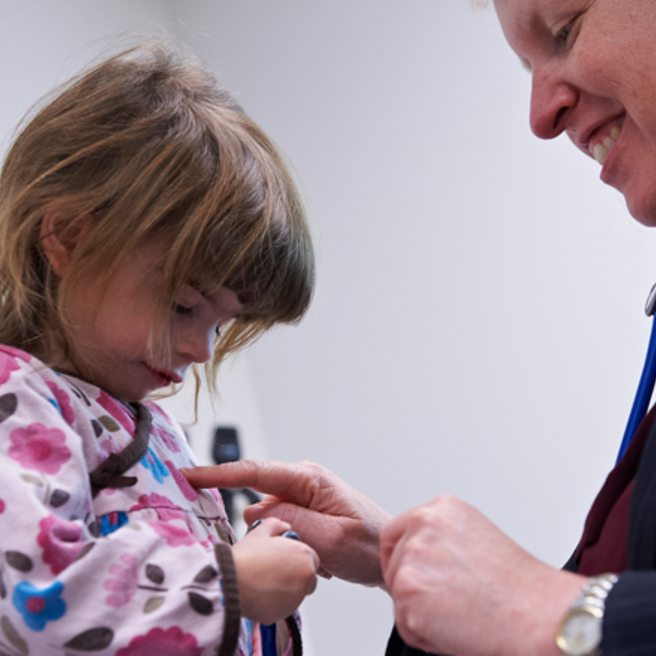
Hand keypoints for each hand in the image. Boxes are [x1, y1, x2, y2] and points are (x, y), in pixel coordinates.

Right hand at [184, 460, 390, 585]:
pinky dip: (286, 543)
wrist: (388, 556)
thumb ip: (289, 522)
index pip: (254, 471)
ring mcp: (302, 496)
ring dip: (278, 538)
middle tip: (283, 546)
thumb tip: (256, 510)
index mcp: (308, 479)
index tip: (187, 474)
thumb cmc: (368, 544)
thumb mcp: (328, 538)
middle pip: (256, 495)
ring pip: (266, 516)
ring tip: (314, 554)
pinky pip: (278, 526)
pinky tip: (316, 555)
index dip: (217, 473)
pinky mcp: (303, 511)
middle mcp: (302, 481)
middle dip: (257, 524)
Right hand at [232, 517, 318, 624]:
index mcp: (304, 556)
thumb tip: (284, 526)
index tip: (283, 557)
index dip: (295, 556)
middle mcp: (305, 579)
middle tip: (273, 569)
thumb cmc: (245, 558)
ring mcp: (295, 599)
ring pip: (295, 593)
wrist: (228, 584)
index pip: (310, 558)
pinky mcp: (283, 614)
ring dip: (285, 588)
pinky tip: (259, 592)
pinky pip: (282, 607)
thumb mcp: (261, 531)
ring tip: (263, 580)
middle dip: (294, 573)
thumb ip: (277, 525)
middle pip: (306, 577)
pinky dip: (275, 602)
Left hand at [380, 495, 586, 655]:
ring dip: (422, 614)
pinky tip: (458, 627)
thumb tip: (421, 559)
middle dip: (413, 588)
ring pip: (399, 596)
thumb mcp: (476, 538)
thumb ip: (442, 540)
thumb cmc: (519, 587)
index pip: (396, 532)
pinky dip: (426, 636)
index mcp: (441, 509)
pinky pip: (405, 624)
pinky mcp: (408, 591)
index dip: (401, 559)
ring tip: (462, 614)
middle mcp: (423, 525)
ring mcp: (412, 557)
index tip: (414, 576)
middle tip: (449, 604)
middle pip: (394, 564)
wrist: (539, 615)